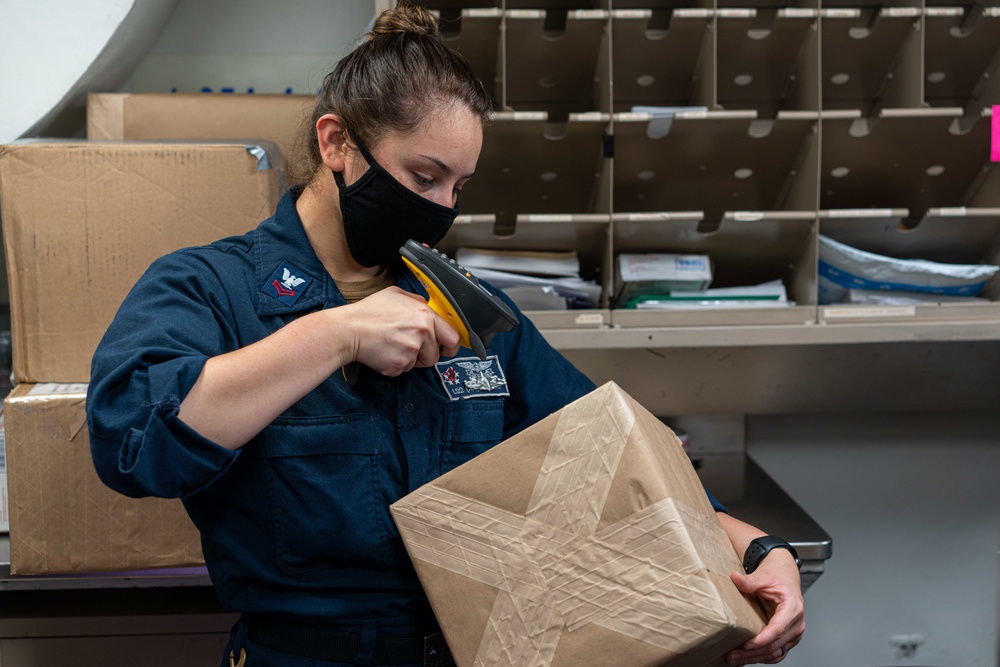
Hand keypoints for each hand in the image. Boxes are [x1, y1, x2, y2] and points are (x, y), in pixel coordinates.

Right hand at [349, 287, 460, 375]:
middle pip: (436, 355)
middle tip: (411, 347)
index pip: (453, 337)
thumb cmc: (368, 312)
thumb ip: (416, 301)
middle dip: (426, 354)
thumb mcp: (395, 294)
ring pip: (419, 364)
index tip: (447, 349)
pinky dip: (395, 365)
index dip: (451, 345)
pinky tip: (385, 352)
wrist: (349, 329)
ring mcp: (411, 350)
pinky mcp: (399, 364)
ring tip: (393, 345)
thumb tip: (426, 305)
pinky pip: (403, 370)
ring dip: (410, 359)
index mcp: (425, 316)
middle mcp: (422, 333)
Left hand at [725, 549, 804, 665]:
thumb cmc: (777, 577)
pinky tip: (745, 659)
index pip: (778, 629)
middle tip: (731, 655)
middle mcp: (796, 624)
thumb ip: (750, 580)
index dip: (763, 639)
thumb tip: (735, 577)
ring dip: (754, 658)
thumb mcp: (763, 576)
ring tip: (734, 659)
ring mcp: (793, 634)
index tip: (746, 645)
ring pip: (775, 653)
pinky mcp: (788, 639)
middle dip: (752, 653)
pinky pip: (776, 653)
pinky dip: (761, 658)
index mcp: (793, 608)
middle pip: (775, 645)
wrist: (785, 577)